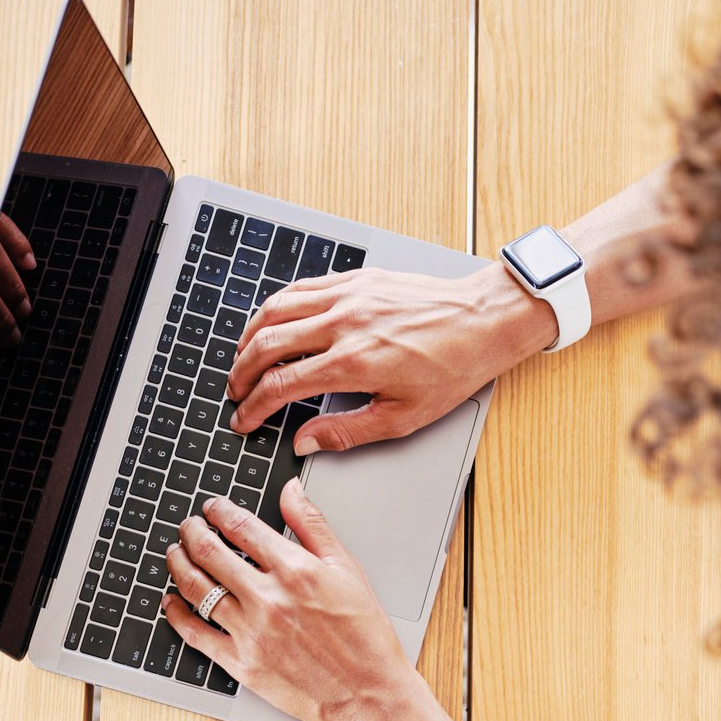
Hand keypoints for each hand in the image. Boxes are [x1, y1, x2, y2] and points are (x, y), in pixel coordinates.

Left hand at [160, 483, 427, 720]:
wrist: (367, 694)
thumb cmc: (364, 635)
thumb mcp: (347, 570)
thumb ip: (313, 526)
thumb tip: (291, 491)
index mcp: (294, 570)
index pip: (241, 527)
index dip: (219, 511)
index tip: (212, 507)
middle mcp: (267, 598)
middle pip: (210, 552)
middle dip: (192, 532)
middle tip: (188, 526)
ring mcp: (250, 632)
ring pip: (196, 589)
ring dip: (179, 565)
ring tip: (175, 554)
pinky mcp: (240, 663)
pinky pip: (195, 634)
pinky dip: (176, 614)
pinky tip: (171, 602)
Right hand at [225, 262, 553, 454]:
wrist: (483, 320)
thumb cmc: (452, 368)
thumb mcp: (403, 417)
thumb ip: (347, 432)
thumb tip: (306, 441)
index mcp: (353, 363)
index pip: (281, 386)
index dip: (253, 406)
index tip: (243, 418)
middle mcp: (344, 324)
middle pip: (267, 344)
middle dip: (242, 372)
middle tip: (236, 392)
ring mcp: (349, 296)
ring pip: (277, 309)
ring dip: (251, 335)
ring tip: (243, 357)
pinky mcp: (357, 279)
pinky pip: (302, 288)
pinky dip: (278, 306)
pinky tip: (273, 321)